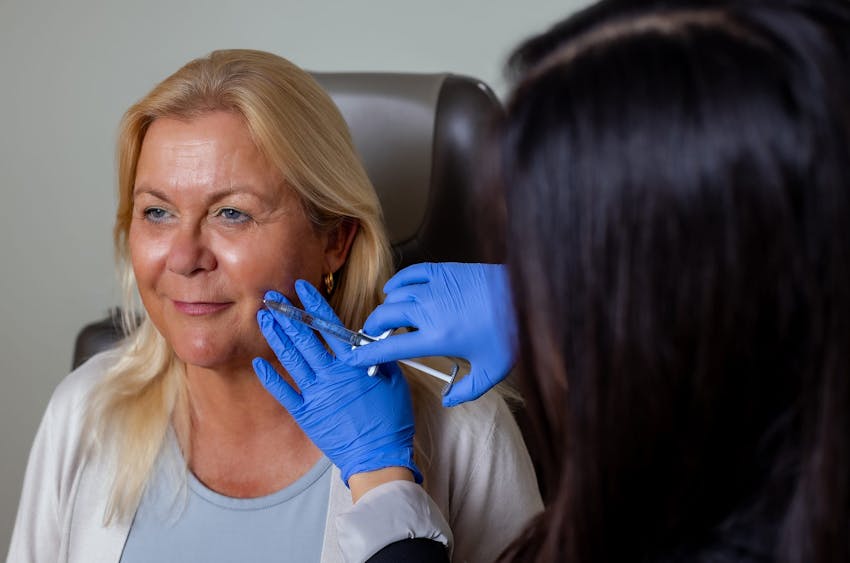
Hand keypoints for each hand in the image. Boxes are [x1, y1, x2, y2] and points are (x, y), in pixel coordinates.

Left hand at [253, 280, 420, 486]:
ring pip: (291, 359)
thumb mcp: (395, 380)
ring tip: (263, 318)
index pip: (329, 326)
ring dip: (277, 336)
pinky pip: (283, 392)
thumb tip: (366, 338)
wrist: (379, 457)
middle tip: (271, 297)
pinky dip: (270, 377)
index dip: (314, 305)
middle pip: (305, 337)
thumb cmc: (391, 420)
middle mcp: (331, 375)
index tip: (301, 288)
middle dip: (287, 314)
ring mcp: (316, 394)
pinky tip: (258, 362)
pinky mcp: (306, 414)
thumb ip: (378, 356)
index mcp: (353, 364)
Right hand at [346, 263, 516, 406]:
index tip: (355, 358)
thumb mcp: (491, 371)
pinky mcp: (442, 271)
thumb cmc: (511, 333)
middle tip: (374, 338)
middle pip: (383, 317)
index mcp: (437, 338)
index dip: (368, 354)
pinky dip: (397, 283)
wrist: (527, 296)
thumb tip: (449, 399)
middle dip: (372, 329)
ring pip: (393, 295)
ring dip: (387, 308)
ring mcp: (434, 287)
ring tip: (392, 318)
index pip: (391, 347)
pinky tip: (397, 291)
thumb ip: (467, 390)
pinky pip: (408, 274)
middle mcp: (429, 310)